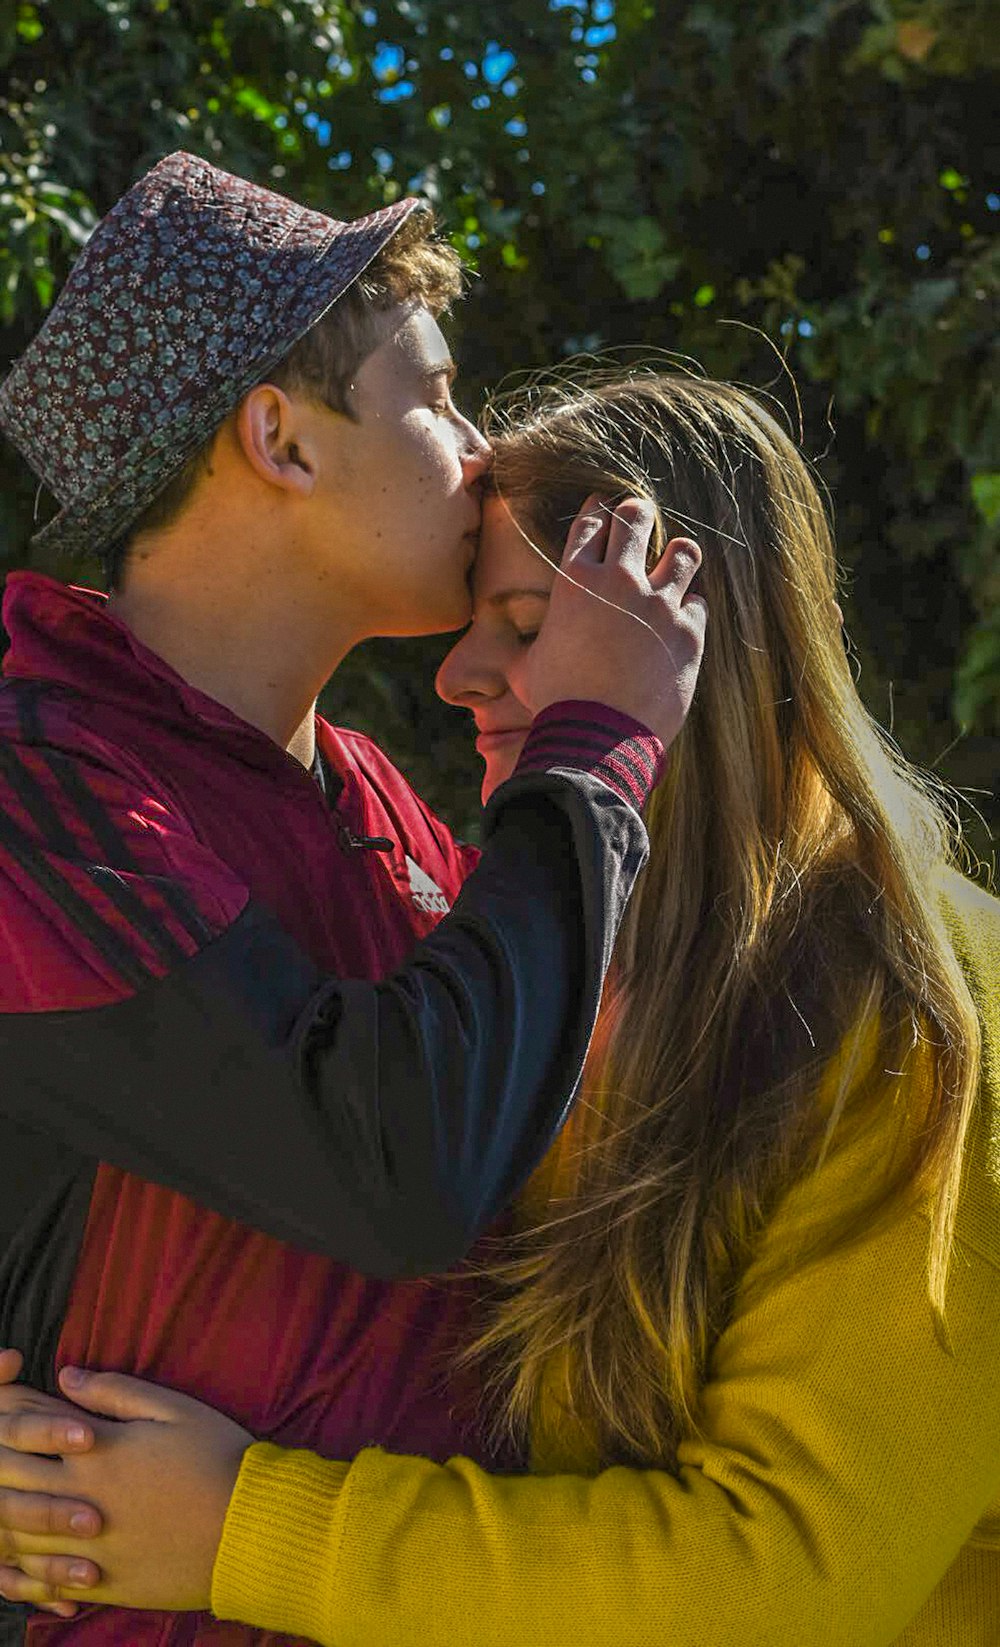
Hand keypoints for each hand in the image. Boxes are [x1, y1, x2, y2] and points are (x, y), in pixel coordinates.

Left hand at [0, 1350, 251, 1615]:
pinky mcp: (102, 1581)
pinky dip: (27, 1569)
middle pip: (11, 1481)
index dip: (11, 1411)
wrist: (248, 1528)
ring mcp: (87, 1545)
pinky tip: (27, 1559)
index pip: (31, 1426)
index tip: (6, 1402)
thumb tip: (67, 1376)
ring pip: (18, 1534)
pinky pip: (45, 1580)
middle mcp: (81, 1498)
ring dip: (4, 1518)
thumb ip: (115, 1392)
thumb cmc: (217, 1457)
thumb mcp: (173, 1409)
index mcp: (96, 1451)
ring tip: (1, 1506)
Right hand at [508, 496, 706, 748]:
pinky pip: (698, 603)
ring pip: (683, 552)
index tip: (605, 507)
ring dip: (677, 557)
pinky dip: (690, 610)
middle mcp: (619, 582)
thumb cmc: (556, 704)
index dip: (599, 509)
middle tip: (639, 524)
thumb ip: (526, 647)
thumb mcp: (526, 668)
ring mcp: (659, 605)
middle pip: (636, 517)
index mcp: (575, 582)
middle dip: (638, 515)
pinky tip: (681, 623)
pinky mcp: (689, 633)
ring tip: (674, 566)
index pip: (591, 523)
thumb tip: (508, 653)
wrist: (596, 738)